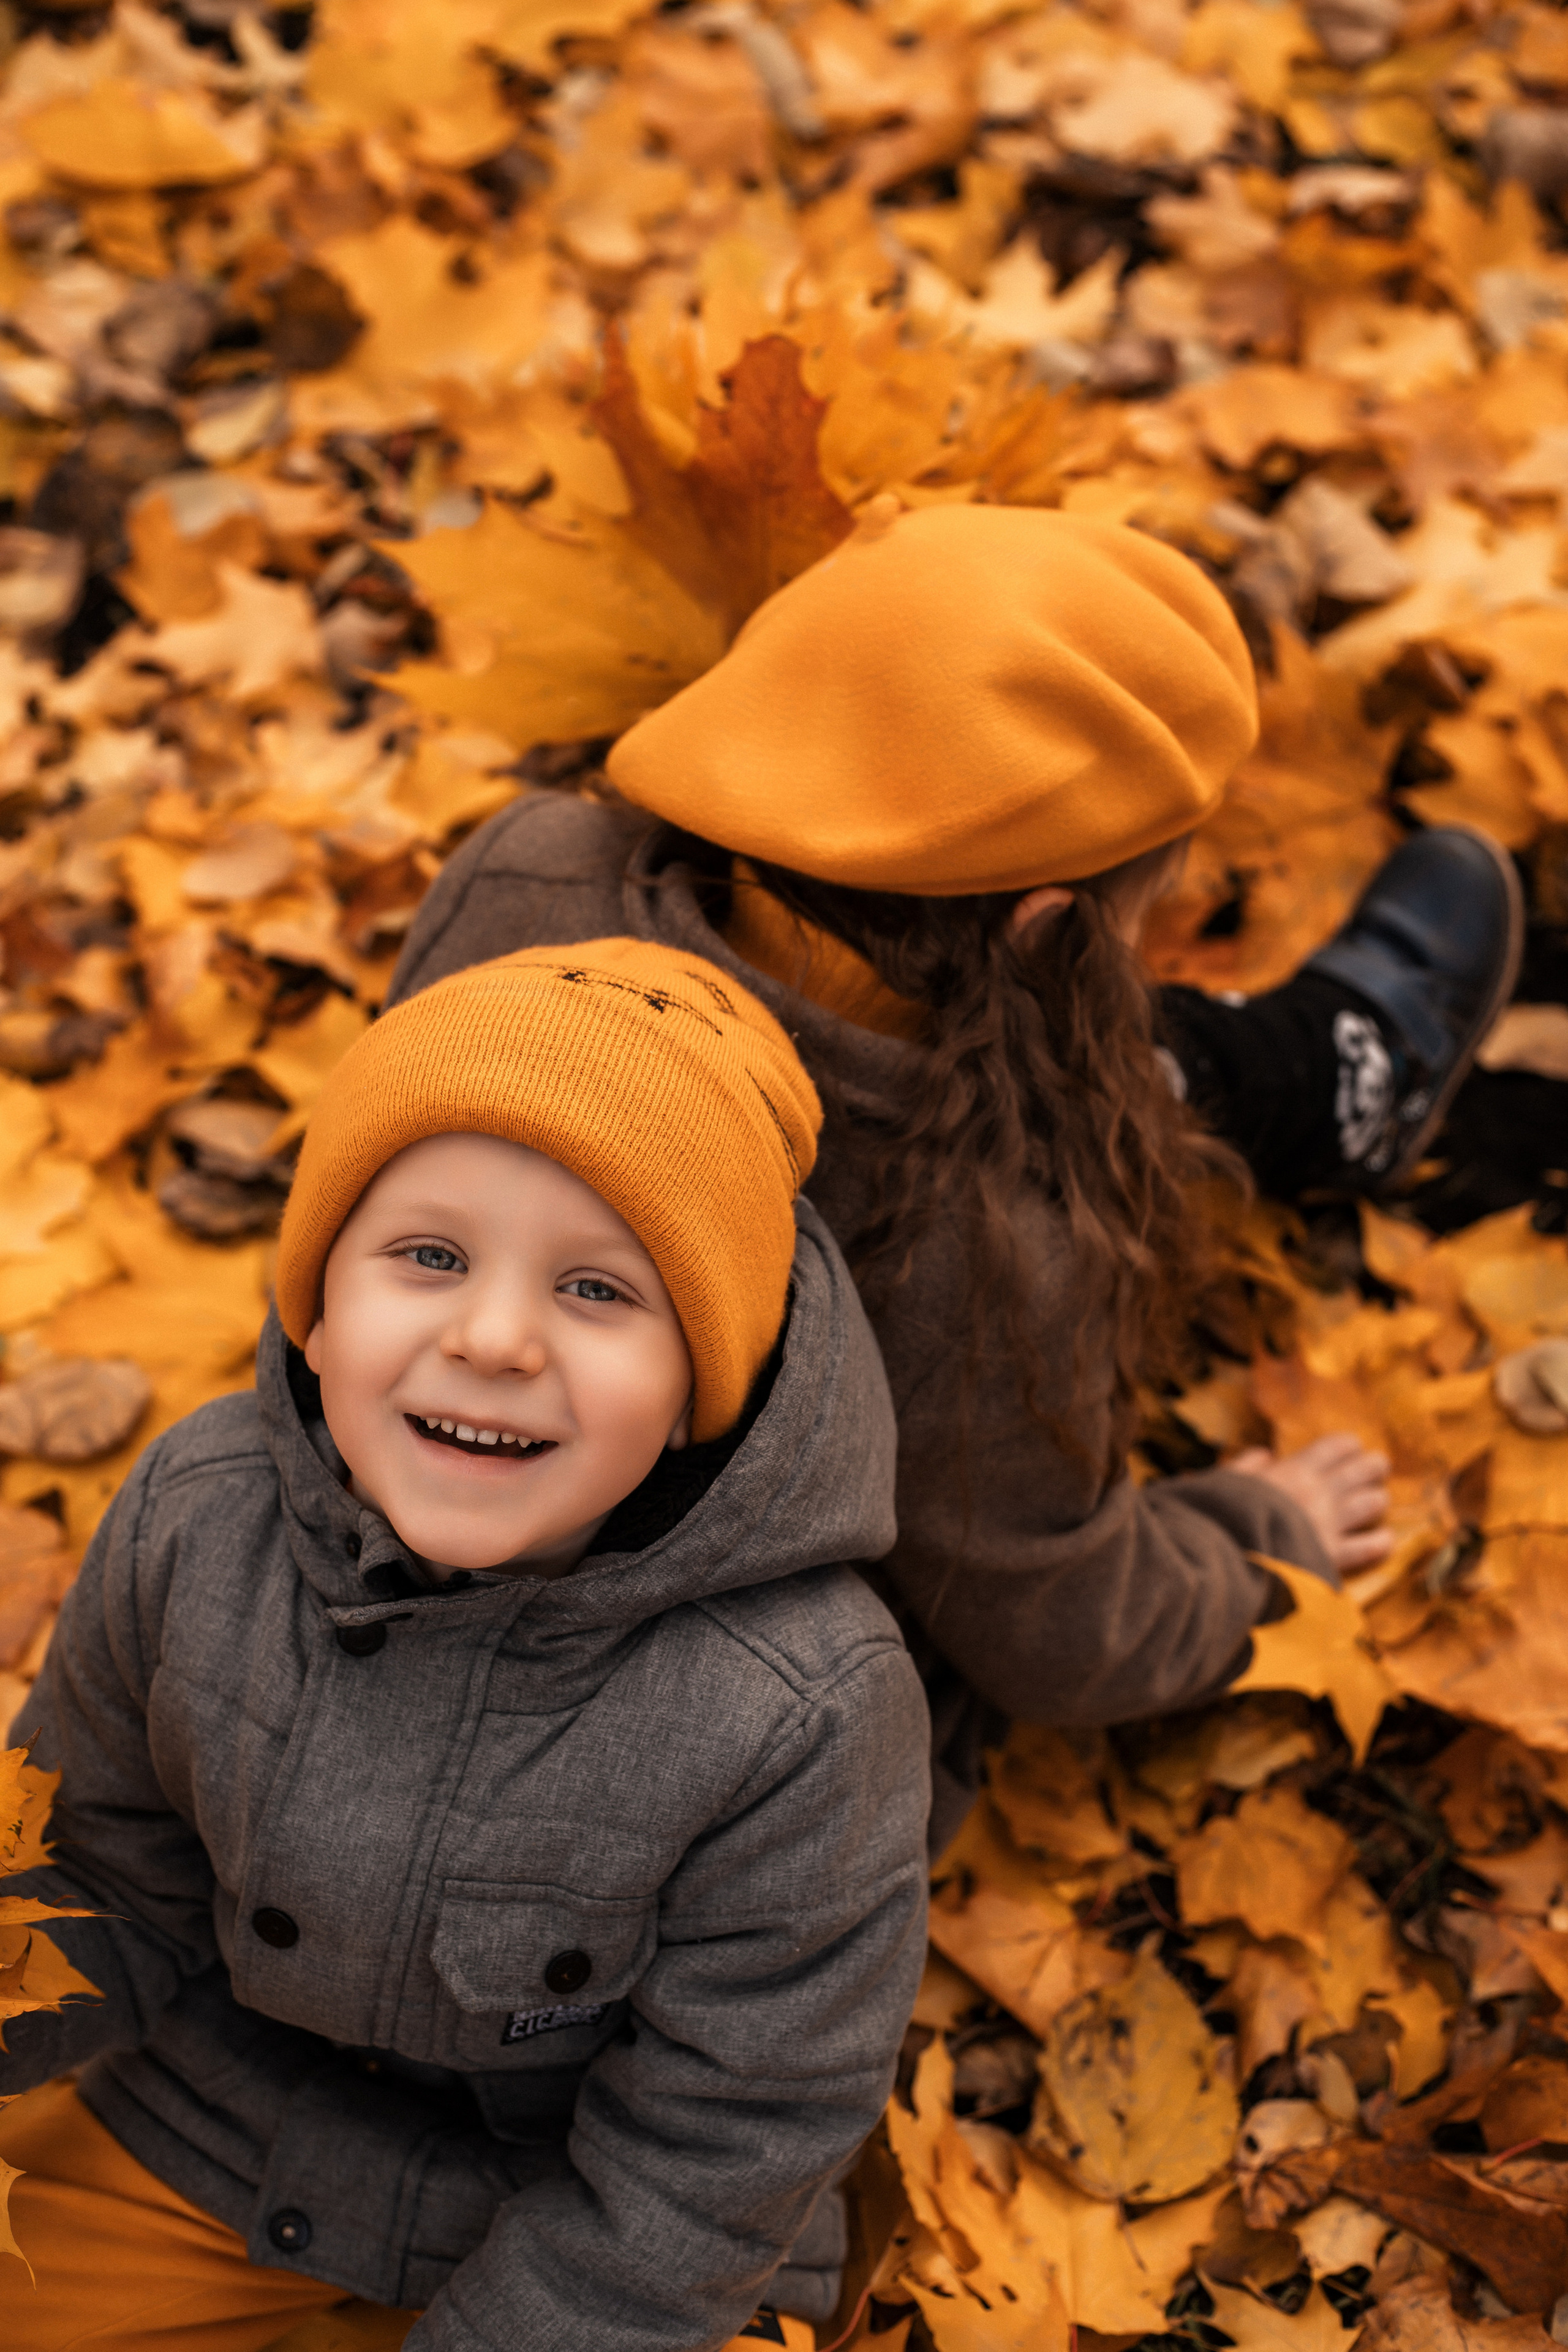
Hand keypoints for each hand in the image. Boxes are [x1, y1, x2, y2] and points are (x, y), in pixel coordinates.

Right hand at [1229, 1432, 1391, 1575]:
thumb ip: (1247, 1465)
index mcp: (1293, 1470)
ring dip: (1377, 1499)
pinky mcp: (1332, 1556)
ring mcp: (1329, 1524)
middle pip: (1362, 1470)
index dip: (1348, 1445)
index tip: (1352, 1447)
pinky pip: (1369, 1547)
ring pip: (1372, 1503)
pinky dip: (1380, 1542)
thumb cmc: (1220, 1516)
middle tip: (1378, 1467)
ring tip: (1378, 1499)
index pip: (1335, 1447)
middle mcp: (1318, 1493)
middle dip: (1373, 1465)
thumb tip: (1265, 1454)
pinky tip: (1384, 1539)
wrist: (1227, 1557)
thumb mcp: (1225, 1480)